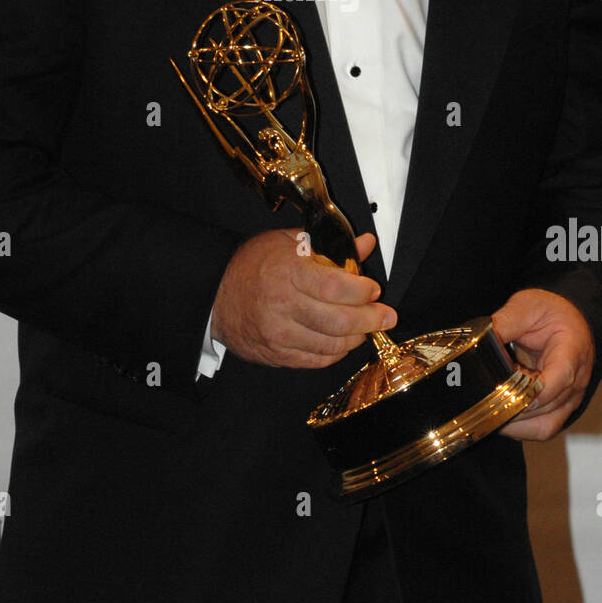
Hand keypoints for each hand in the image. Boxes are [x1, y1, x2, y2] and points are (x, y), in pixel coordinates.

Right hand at [211, 229, 396, 367]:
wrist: (215, 295)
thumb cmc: (253, 265)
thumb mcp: (288, 242)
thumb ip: (330, 246)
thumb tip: (366, 243)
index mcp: (287, 271)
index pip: (334, 287)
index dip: (361, 291)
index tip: (374, 290)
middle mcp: (283, 304)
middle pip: (338, 320)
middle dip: (370, 320)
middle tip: (386, 316)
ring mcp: (279, 333)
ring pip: (331, 344)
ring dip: (356, 337)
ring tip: (365, 327)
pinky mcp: (277, 355)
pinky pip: (317, 360)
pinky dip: (336, 352)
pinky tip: (343, 341)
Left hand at [492, 289, 593, 440]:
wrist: (568, 320)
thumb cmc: (551, 312)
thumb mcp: (527, 305)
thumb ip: (505, 322)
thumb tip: (480, 341)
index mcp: (572, 350)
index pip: (559, 378)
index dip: (532, 392)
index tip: (505, 393)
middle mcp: (576, 380)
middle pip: (545, 407)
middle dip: (512, 407)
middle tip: (482, 401)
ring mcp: (570, 398)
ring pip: (543, 426)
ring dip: (514, 423)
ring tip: (487, 412)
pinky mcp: (559, 408)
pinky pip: (541, 428)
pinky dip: (519, 428)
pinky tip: (499, 418)